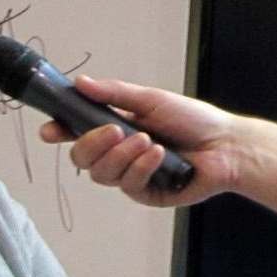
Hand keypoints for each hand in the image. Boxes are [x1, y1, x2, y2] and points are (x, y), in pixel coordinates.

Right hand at [39, 76, 239, 207]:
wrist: (226, 146)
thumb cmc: (193, 120)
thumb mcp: (151, 99)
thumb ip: (115, 94)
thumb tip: (82, 83)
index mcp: (116, 128)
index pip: (78, 131)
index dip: (60, 131)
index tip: (50, 130)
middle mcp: (119, 153)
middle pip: (82, 158)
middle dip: (92, 144)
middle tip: (114, 130)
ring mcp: (131, 175)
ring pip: (101, 174)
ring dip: (122, 155)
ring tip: (149, 141)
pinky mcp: (145, 193)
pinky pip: (128, 185)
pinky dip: (141, 167)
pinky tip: (159, 156)